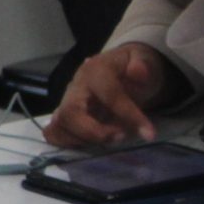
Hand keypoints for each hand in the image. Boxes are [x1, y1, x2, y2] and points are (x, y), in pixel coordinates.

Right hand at [45, 43, 177, 147]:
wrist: (119, 69)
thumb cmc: (131, 67)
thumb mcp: (143, 60)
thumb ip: (142, 64)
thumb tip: (138, 72)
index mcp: (95, 70)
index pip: (108, 94)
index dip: (128, 114)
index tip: (149, 134)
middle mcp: (74, 86)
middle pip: (70, 112)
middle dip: (95, 132)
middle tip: (120, 137)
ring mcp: (65, 102)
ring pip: (59, 125)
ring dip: (84, 140)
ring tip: (110, 140)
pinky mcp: (63, 116)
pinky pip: (54, 133)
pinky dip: (69, 143)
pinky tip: (92, 143)